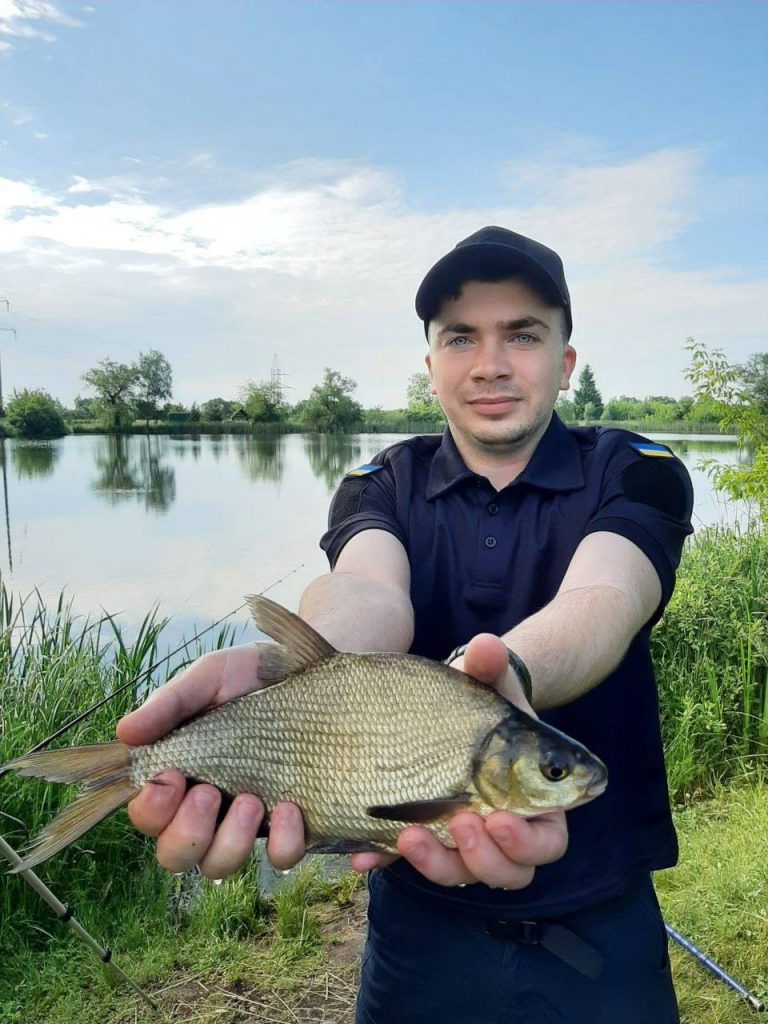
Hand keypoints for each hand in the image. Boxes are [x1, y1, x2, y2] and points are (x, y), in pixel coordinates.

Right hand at [116, 645, 305, 878]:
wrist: (307, 668)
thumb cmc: (248, 675)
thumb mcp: (209, 677)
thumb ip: (169, 703)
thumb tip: (124, 733)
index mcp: (179, 776)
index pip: (147, 815)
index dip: (151, 808)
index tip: (170, 777)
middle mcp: (207, 808)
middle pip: (175, 856)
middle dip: (186, 834)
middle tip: (207, 793)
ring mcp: (247, 821)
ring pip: (219, 864)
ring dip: (229, 842)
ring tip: (251, 800)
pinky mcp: (289, 824)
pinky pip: (280, 856)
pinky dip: (283, 844)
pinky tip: (290, 810)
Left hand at [349, 633, 567, 886]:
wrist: (443, 713)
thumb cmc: (480, 704)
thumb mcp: (488, 682)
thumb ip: (491, 666)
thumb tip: (485, 646)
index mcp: (537, 805)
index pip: (545, 843)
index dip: (526, 841)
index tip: (499, 818)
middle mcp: (503, 834)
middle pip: (506, 872)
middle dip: (483, 858)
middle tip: (462, 824)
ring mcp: (462, 843)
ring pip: (458, 874)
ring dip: (437, 863)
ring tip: (410, 835)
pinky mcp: (423, 840)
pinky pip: (407, 863)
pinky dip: (384, 860)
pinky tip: (362, 854)